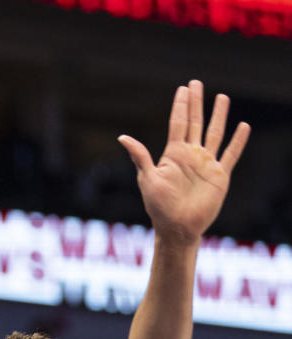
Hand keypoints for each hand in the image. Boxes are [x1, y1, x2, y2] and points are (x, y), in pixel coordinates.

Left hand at [119, 80, 249, 243]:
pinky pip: (231, 154)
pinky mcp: (220, 176)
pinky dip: (238, 141)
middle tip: (197, 83)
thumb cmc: (158, 206)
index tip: (183, 88)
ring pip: (215, 133)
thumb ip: (140, 157)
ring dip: (219, 116)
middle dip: (196, 103)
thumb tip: (122, 137)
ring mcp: (206, 164)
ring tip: (222, 97)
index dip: (181, 106)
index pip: (178, 123)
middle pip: (195, 122)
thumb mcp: (147, 179)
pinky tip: (243, 126)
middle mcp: (191, 155)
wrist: (177, 227)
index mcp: (173, 154)